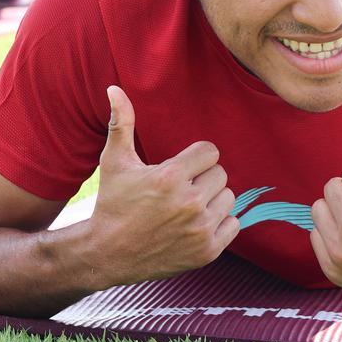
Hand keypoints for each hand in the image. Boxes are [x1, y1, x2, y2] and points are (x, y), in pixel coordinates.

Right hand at [80, 86, 238, 286]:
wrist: (106, 254)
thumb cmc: (112, 203)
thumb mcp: (114, 161)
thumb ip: (122, 123)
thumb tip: (114, 88)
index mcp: (170, 177)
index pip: (210, 152)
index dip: (194, 158)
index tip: (178, 169)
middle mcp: (189, 203)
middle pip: (220, 174)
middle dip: (202, 178)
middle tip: (179, 190)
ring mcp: (200, 229)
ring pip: (229, 198)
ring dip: (212, 200)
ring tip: (186, 207)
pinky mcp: (207, 251)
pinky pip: (234, 224)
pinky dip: (220, 224)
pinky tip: (195, 224)